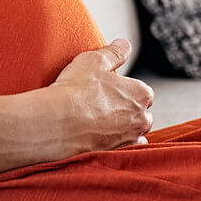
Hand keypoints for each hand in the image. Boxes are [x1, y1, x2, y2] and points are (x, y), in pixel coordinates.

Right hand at [47, 39, 155, 153]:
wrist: (58, 123)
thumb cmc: (75, 89)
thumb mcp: (93, 60)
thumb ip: (113, 52)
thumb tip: (124, 44)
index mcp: (140, 94)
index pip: (143, 92)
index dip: (126, 90)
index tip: (110, 90)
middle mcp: (141, 118)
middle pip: (141, 114)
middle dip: (128, 111)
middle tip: (103, 107)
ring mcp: (130, 139)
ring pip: (135, 134)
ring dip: (124, 130)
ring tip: (101, 125)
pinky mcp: (116, 155)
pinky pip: (123, 151)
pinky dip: (116, 146)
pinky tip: (99, 140)